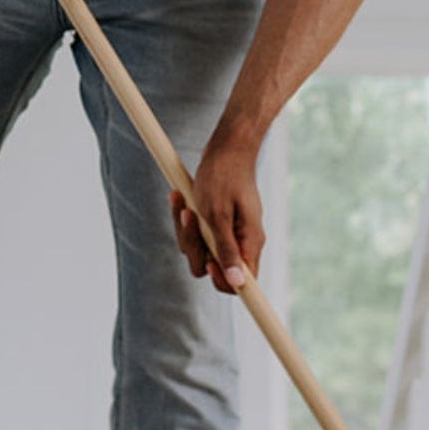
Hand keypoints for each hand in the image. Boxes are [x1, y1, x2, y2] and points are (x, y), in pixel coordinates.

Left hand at [169, 136, 262, 293]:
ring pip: (200, 249)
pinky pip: (196, 233)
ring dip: (185, 230)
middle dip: (194, 248)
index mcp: (249, 241)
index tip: (209, 263)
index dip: (223, 281)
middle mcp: (241, 240)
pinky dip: (184, 219)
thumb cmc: (223, 176)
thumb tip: (237, 283)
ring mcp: (229, 231)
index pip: (242, 282)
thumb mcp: (219, 215)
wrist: (226, 146)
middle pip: (213, 267)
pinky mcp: (217, 221)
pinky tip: (178, 198)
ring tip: (182, 203)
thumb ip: (226, 250)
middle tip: (190, 219)